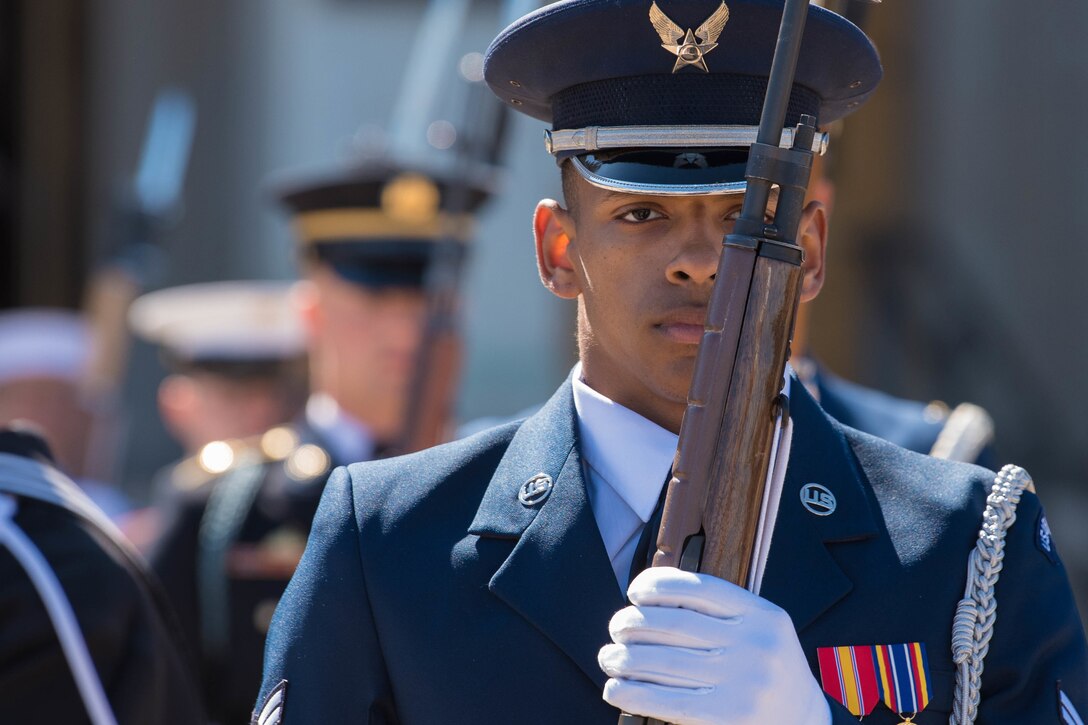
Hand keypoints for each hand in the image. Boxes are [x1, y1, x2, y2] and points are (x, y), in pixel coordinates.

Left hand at [599, 567, 830, 724]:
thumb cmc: (769, 671)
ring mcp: (744, 683)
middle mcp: (755, 645)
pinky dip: (634, 693)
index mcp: (763, 616)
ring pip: (665, 662)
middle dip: (632, 624)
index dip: (658, 585)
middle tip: (616, 628)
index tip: (635, 592)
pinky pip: (669, 701)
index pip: (699, 589)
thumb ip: (720, 613)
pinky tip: (616, 689)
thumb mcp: (761, 630)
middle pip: (674, 625)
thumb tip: (649, 602)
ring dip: (624, 658)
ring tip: (608, 657)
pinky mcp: (729, 715)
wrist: (806, 722)